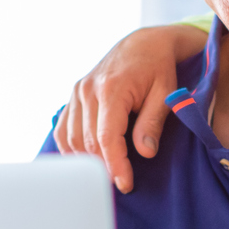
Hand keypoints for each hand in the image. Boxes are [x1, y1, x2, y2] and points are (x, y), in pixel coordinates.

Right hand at [54, 25, 206, 192]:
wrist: (142, 44)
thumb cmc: (157, 68)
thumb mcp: (165, 93)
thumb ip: (152, 122)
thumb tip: (146, 153)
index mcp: (112, 88)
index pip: (107, 138)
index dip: (115, 165)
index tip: (125, 185)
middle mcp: (88, 90)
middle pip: (88, 142)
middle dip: (103, 168)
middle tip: (120, 184)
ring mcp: (77, 92)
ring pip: (72, 139)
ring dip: (86, 161)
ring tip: (105, 175)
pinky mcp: (73, 96)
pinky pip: (64, 130)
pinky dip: (72, 149)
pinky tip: (86, 161)